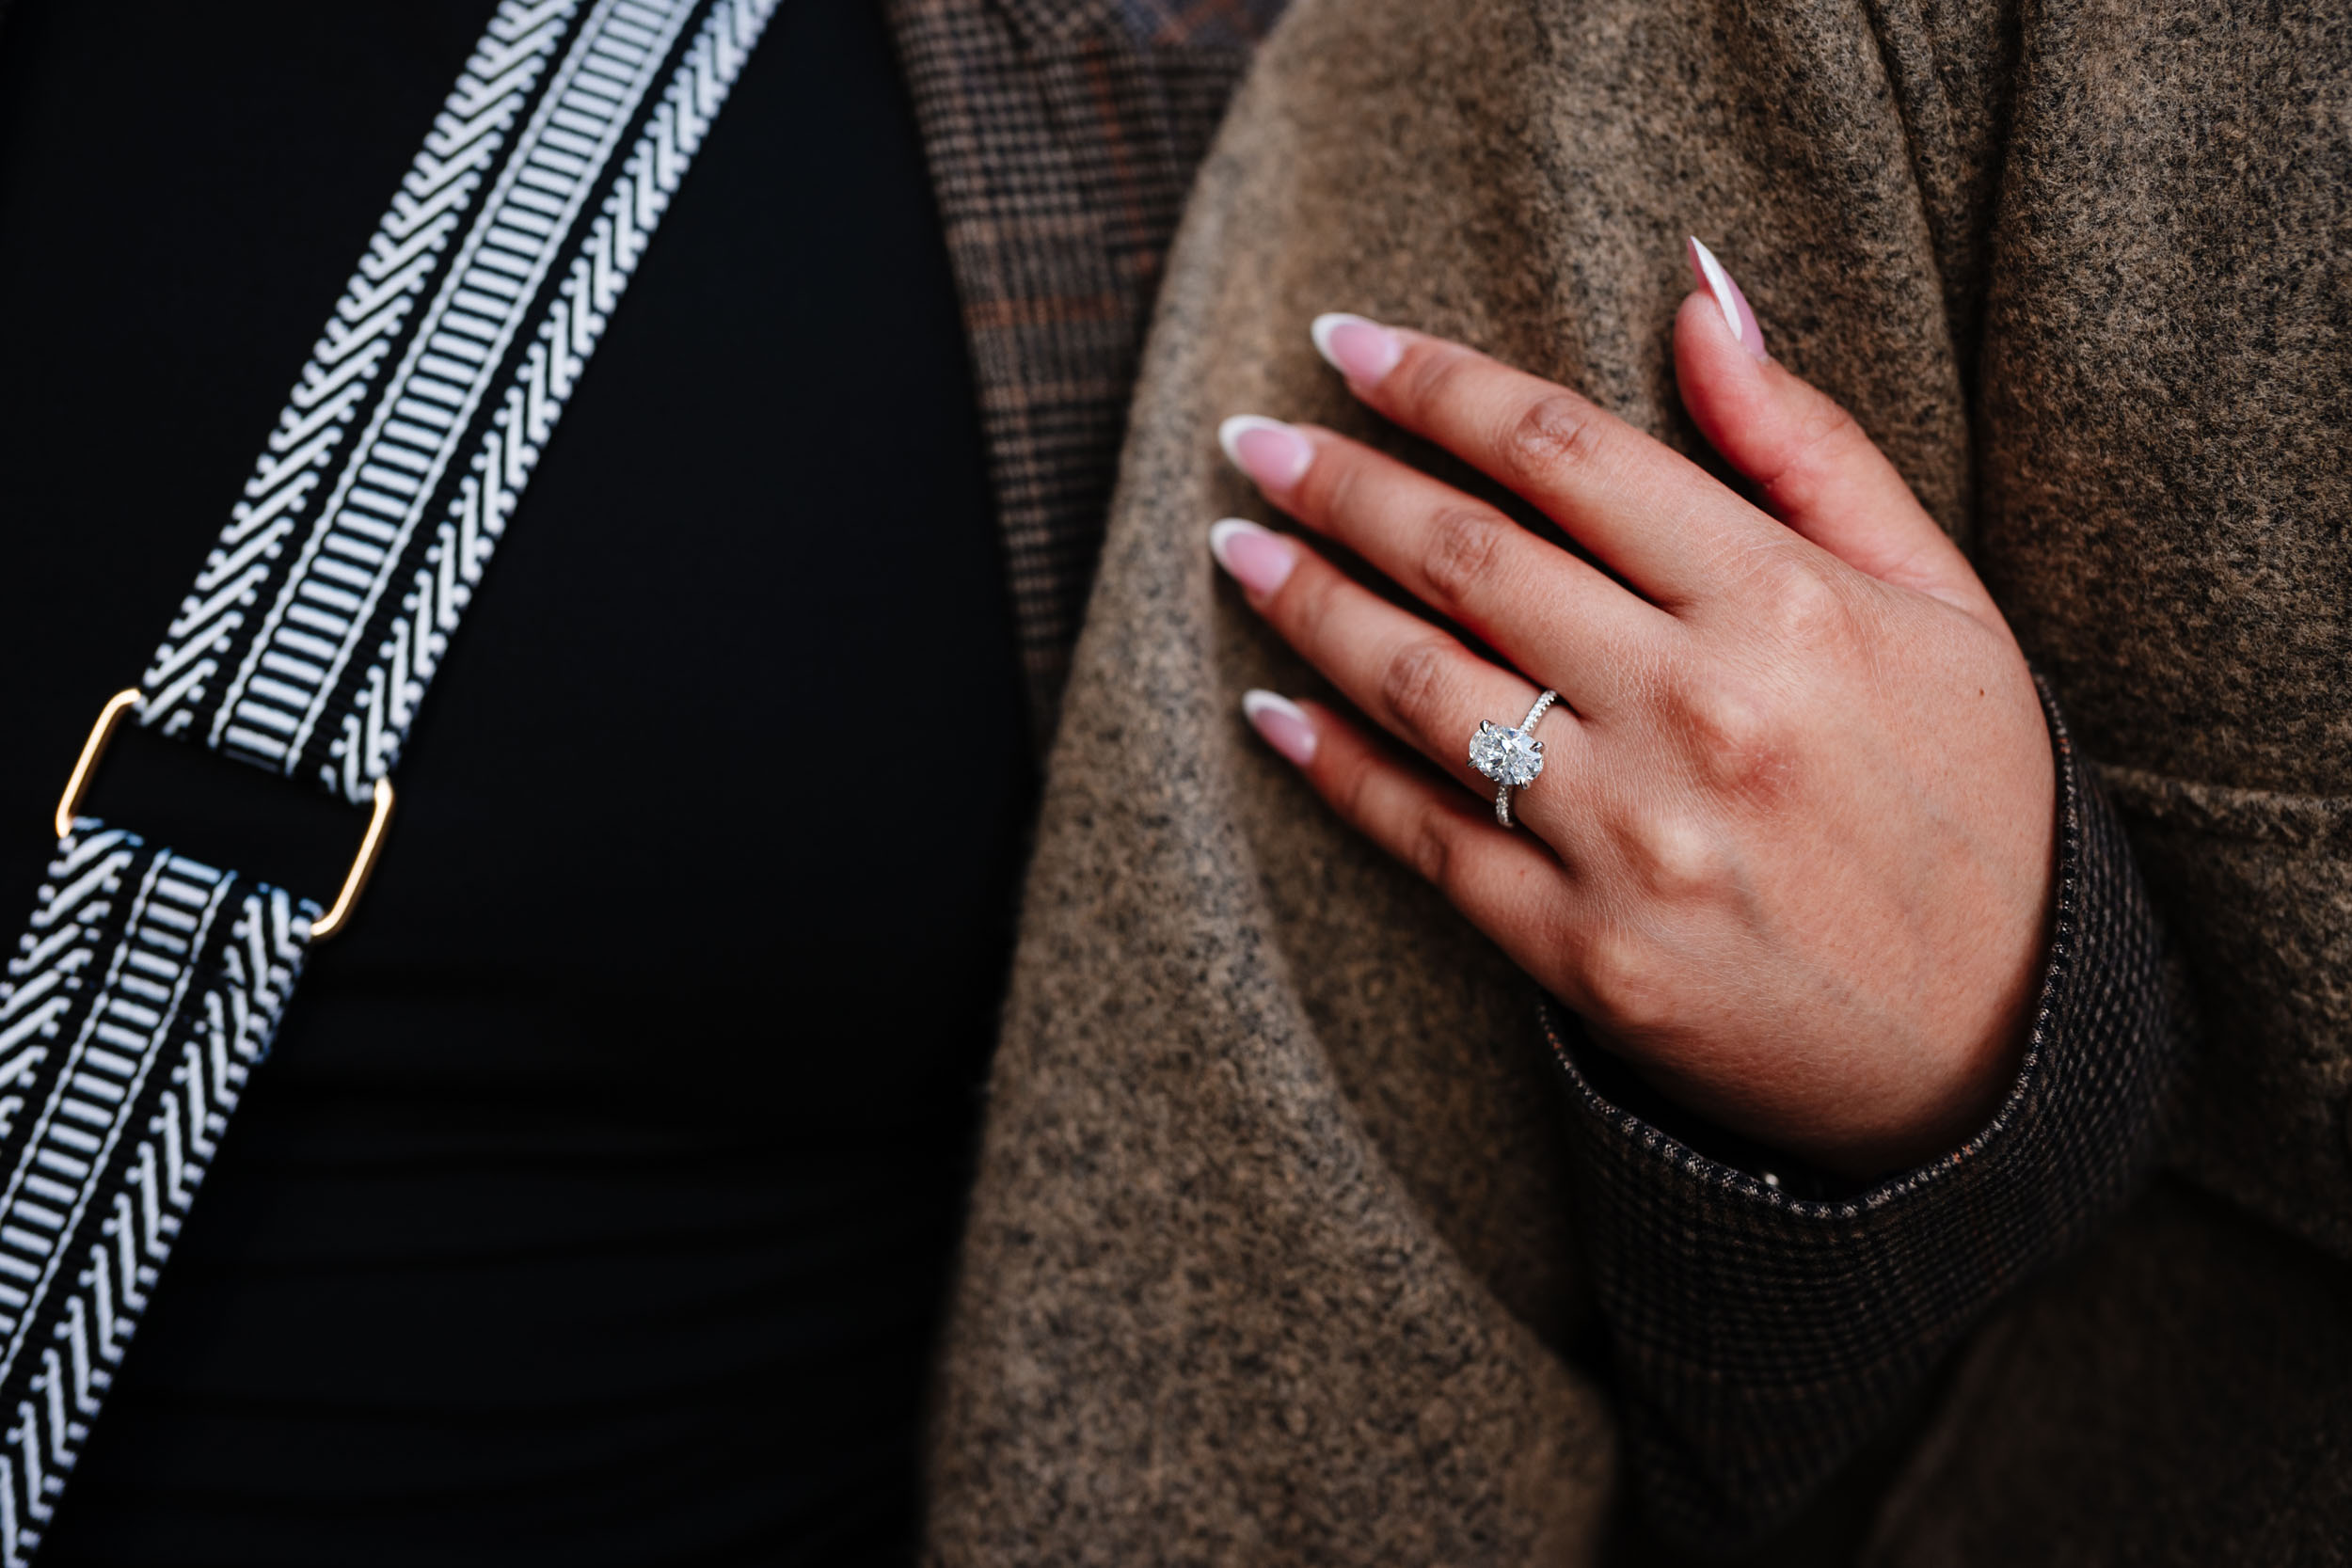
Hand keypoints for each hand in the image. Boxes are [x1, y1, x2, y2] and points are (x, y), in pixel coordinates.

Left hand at [1212, 240, 2054, 1177]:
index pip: (1564, 449)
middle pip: (1465, 556)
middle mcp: (1697, 711)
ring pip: (1419, 685)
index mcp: (1786, 605)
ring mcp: (1630, 839)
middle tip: (1250, 439)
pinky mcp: (1581, 949)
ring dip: (1307, 602)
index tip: (1342, 340)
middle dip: (1336, 481)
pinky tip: (1268, 708)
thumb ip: (1808, 447)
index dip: (1435, 382)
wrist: (1996, 1050)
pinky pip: (1423, 834)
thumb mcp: (1941, 602)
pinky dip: (1332, 764)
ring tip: (1236, 546)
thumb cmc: (1969, 801)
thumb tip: (1697, 295)